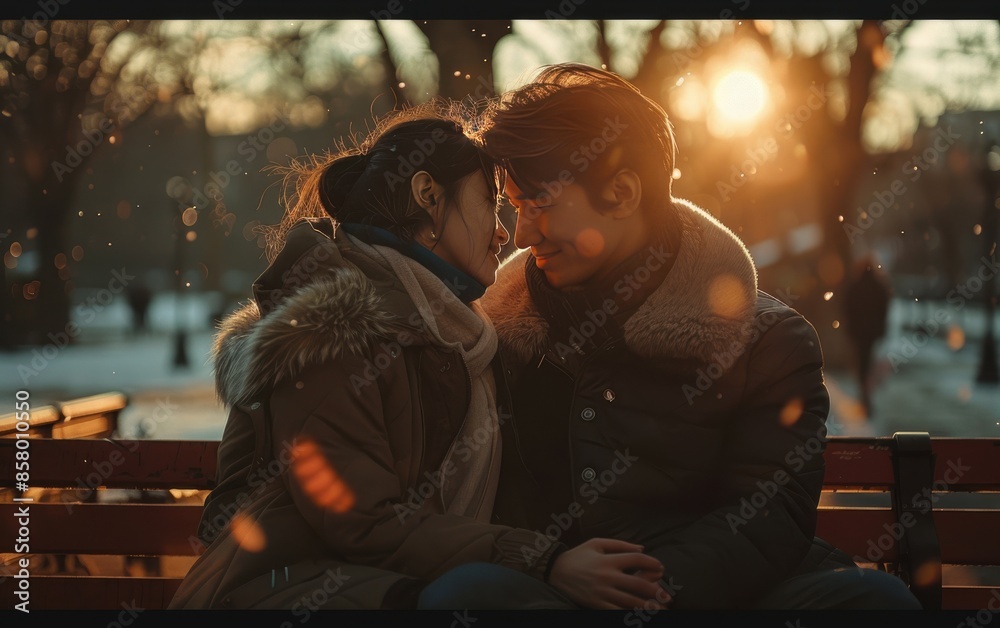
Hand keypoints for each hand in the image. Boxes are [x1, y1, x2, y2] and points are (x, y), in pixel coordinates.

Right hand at [547, 538, 672, 609]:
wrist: (555, 571)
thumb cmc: (578, 555)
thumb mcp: (596, 543)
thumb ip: (620, 544)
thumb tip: (642, 548)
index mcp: (607, 560)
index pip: (635, 560)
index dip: (651, 563)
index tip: (661, 567)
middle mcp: (606, 576)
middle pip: (637, 584)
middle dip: (655, 590)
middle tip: (667, 595)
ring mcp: (601, 592)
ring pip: (630, 601)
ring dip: (647, 606)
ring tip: (660, 609)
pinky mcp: (596, 604)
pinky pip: (616, 611)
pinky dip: (630, 615)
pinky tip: (639, 616)